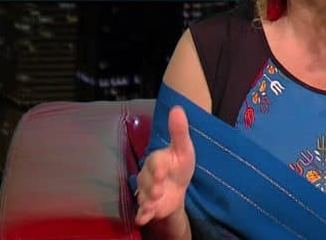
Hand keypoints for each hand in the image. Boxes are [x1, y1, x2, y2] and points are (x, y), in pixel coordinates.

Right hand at [135, 106, 195, 225]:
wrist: (177, 188)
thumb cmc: (179, 164)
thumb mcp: (184, 148)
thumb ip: (179, 131)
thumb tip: (177, 107)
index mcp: (158, 160)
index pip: (155, 162)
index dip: (157, 167)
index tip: (161, 171)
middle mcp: (149, 175)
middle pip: (147, 180)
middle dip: (152, 186)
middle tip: (159, 191)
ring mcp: (147, 191)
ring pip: (144, 196)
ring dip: (148, 201)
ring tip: (155, 203)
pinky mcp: (148, 206)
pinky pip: (142, 211)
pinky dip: (142, 214)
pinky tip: (143, 218)